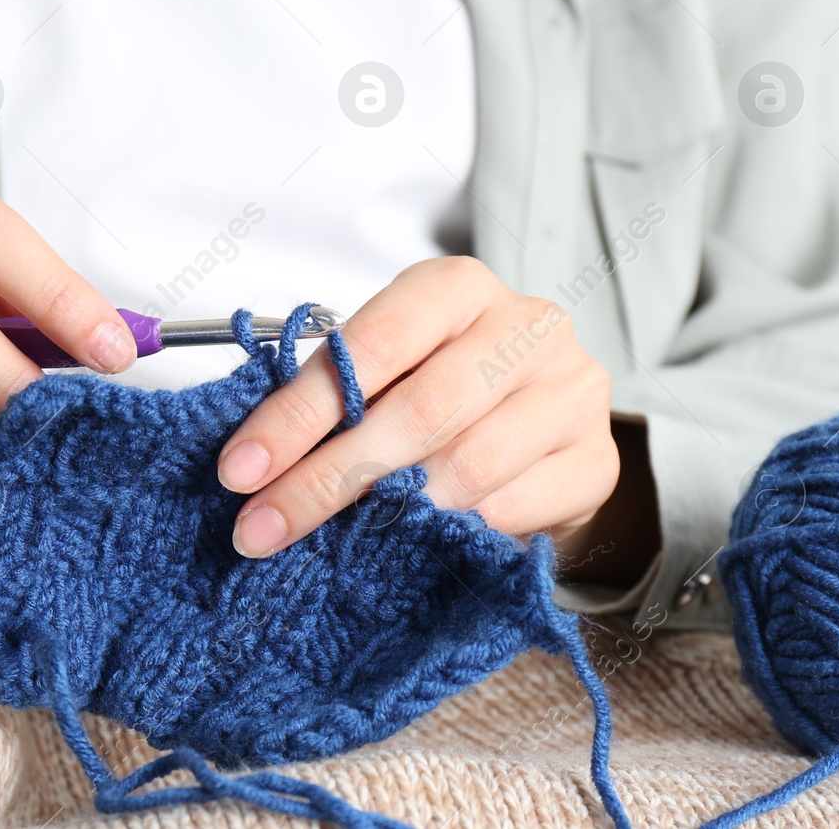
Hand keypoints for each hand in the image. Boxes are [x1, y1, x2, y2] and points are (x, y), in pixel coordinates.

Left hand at [218, 257, 620, 558]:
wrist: (539, 418)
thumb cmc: (442, 383)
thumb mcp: (387, 366)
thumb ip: (334, 395)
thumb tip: (252, 465)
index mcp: (457, 287)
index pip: (373, 345)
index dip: (300, 412)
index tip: (242, 470)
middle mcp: (525, 327)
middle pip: (419, 410)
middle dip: (328, 478)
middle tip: (265, 527)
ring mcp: (571, 391)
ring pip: (468, 466)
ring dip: (387, 516)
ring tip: (330, 544)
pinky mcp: (596, 459)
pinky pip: (514, 510)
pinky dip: (453, 536)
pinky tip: (408, 551)